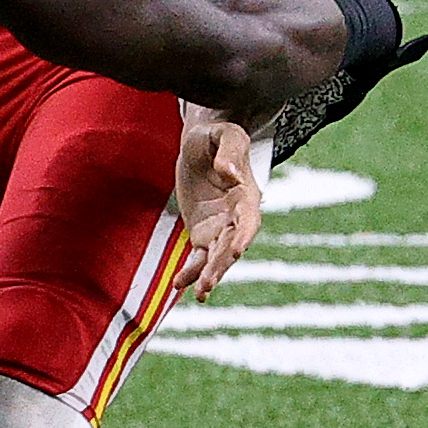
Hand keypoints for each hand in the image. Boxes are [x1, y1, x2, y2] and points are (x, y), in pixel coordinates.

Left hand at [172, 109, 262, 301]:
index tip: (237, 250)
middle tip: (208, 283)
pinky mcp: (203, 232)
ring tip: (200, 294)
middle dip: (221, 265)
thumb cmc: (216, 134)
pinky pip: (199, 256)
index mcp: (247, 194)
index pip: (249, 220)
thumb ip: (229, 151)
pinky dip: (191, 271)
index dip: (244, 235)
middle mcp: (237, 216)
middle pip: (232, 245)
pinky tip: (179, 284)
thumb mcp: (224, 134)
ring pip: (217, 256)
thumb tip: (229, 173)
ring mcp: (220, 227)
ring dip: (209, 275)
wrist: (202, 141)